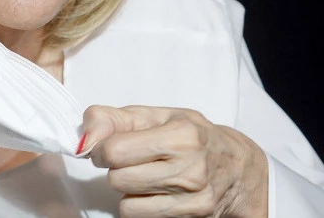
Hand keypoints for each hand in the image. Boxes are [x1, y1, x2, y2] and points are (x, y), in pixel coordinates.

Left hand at [82, 105, 267, 217]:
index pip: (114, 151)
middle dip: (117, 170)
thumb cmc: (190, 136)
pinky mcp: (194, 217)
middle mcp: (191, 167)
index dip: (102, 149)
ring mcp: (194, 197)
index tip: (110, 146)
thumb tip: (84, 140)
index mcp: (181, 134)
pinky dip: (141, 207)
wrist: (238, 167)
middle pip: (117, 179)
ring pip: (127, 205)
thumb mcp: (155, 115)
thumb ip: (112, 118)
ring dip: (128, 192)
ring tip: (146, 177)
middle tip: (131, 162)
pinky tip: (157, 193)